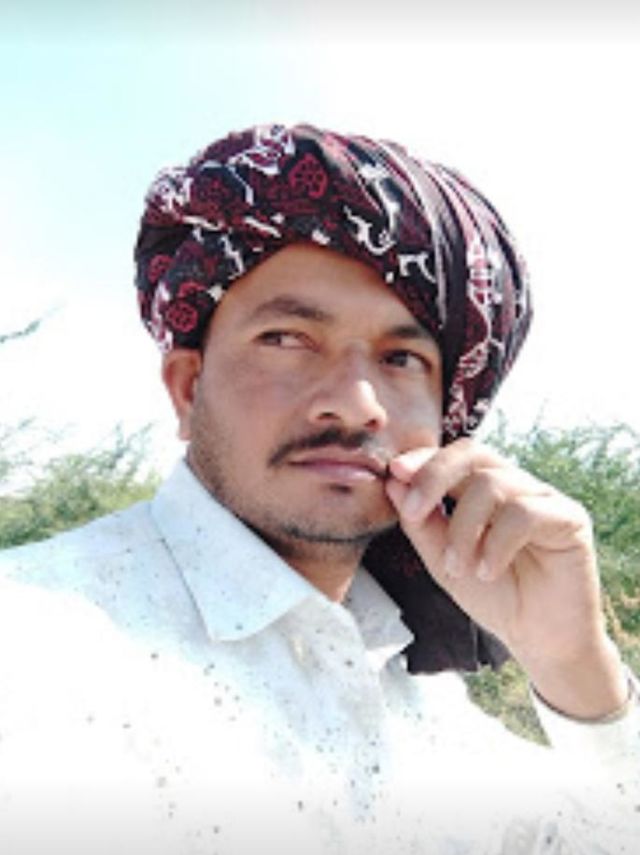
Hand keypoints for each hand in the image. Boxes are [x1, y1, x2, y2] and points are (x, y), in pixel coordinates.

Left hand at [385, 438, 627, 718]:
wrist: (537, 641)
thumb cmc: (494, 597)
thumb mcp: (443, 560)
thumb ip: (420, 523)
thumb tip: (394, 481)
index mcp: (484, 490)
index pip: (453, 456)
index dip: (424, 458)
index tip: (394, 473)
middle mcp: (515, 485)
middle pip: (473, 453)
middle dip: (434, 476)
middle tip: (413, 511)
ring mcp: (543, 498)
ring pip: (492, 485)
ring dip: (464, 528)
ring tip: (459, 567)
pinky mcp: (569, 518)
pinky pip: (525, 513)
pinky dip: (496, 543)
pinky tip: (488, 572)